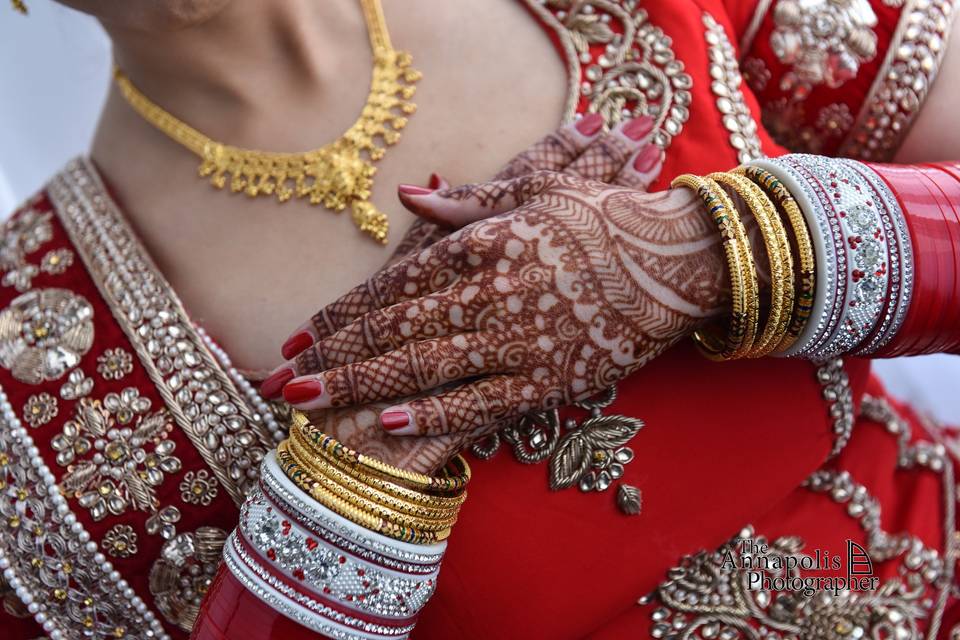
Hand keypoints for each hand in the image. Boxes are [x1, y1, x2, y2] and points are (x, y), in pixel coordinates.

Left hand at [264, 115, 689, 467]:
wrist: (676, 255)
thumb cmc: (603, 219)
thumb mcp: (536, 194)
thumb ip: (469, 203)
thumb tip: (410, 200)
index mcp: (481, 244)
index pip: (395, 285)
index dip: (342, 312)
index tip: (302, 334)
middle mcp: (488, 291)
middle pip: (394, 329)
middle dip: (333, 355)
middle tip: (282, 379)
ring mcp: (516, 338)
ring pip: (425, 366)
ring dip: (361, 385)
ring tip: (310, 405)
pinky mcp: (547, 377)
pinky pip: (480, 400)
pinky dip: (434, 413)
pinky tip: (390, 422)